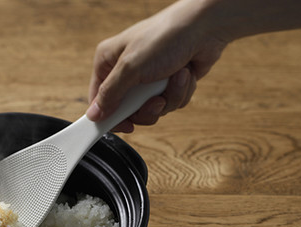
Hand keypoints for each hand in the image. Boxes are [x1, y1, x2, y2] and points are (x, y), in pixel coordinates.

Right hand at [86, 0, 227, 131]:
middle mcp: (127, 71)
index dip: (109, 116)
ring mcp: (148, 78)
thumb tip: (94, 115)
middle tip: (156, 101)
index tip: (125, 126)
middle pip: (127, 111)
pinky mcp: (168, 82)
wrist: (205, 27)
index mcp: (108, 62)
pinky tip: (185, 74)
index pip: (99, 99)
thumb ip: (110, 94)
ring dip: (168, 98)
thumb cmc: (165, 37)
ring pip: (152, 109)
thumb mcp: (130, 68)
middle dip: (147, 109)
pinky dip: (180, 92)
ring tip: (176, 78)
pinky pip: (170, 102)